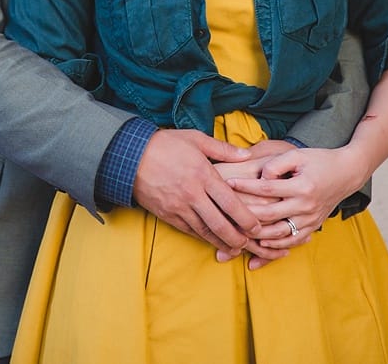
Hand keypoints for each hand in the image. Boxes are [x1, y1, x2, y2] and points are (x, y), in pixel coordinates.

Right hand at [132, 128, 286, 263]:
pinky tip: (212, 241)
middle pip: (218, 222)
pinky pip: (188, 230)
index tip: (258, 226)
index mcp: (203, 175)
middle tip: (249, 244)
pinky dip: (202, 238)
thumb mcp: (196, 139)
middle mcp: (192, 194)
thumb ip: (223, 149)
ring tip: (234, 248)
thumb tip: (247, 154)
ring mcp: (178, 207)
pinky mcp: (166, 214)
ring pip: (203, 231)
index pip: (230, 202)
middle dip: (236, 237)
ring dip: (220, 241)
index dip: (246, 217)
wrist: (130, 156)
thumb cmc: (166, 144)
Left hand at [227, 146, 366, 248]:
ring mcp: (310, 219)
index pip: (267, 188)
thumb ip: (277, 164)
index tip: (228, 183)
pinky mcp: (312, 227)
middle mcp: (306, 205)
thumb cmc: (321, 160)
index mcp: (302, 186)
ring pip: (278, 234)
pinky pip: (291, 242)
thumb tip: (260, 177)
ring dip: (256, 236)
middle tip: (225, 213)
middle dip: (244, 215)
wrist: (348, 173)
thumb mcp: (300, 155)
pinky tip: (259, 246)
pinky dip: (275, 247)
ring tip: (237, 233)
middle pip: (268, 215)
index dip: (246, 186)